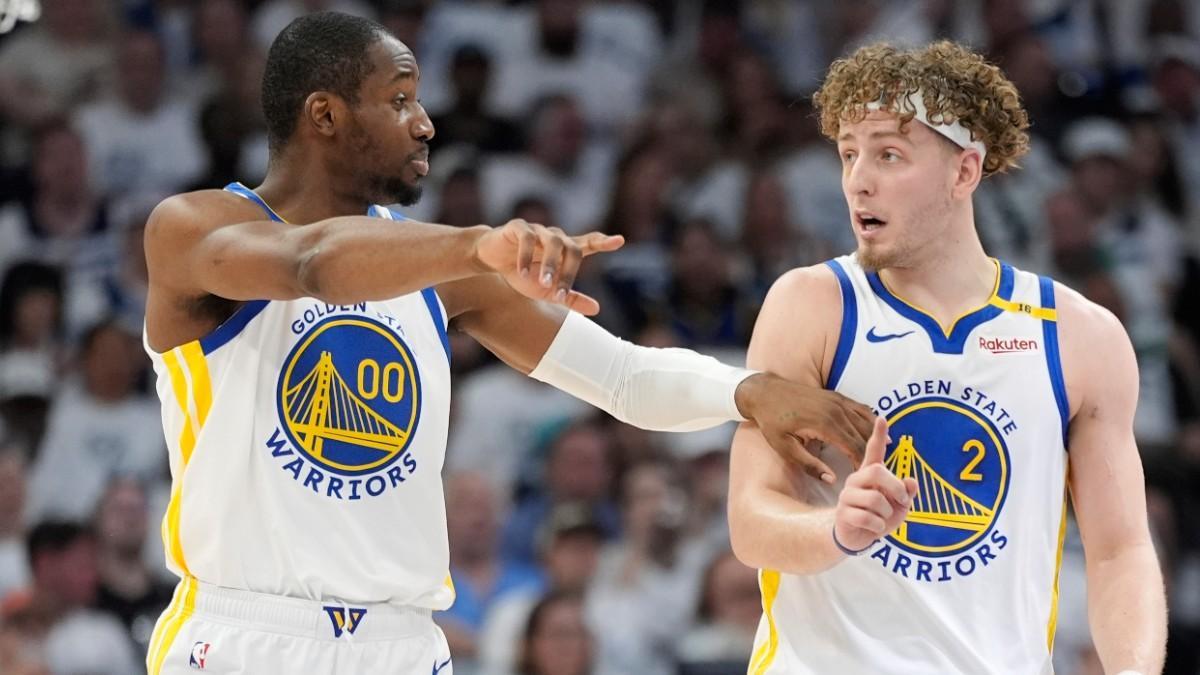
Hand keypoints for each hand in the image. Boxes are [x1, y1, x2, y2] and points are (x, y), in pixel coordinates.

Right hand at [473, 219, 623, 314]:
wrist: (491, 259)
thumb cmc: (524, 274)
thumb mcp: (548, 291)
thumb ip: (572, 298)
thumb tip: (598, 309)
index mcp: (564, 250)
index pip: (588, 243)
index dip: (603, 241)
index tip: (619, 240)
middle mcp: (554, 237)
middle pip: (572, 249)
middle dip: (569, 273)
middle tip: (560, 295)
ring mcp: (537, 230)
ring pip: (552, 241)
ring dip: (550, 264)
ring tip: (543, 284)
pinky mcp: (518, 228)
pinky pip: (526, 238)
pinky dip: (525, 256)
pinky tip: (522, 273)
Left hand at [735, 373, 875, 481]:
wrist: (765, 392)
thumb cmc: (771, 421)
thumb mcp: (784, 448)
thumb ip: (809, 465)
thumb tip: (832, 479)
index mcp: (825, 424)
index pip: (855, 448)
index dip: (863, 464)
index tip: (864, 478)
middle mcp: (836, 410)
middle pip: (865, 436)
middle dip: (872, 454)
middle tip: (875, 471)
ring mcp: (838, 401)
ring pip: (867, 422)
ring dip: (875, 439)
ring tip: (880, 456)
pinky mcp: (837, 396)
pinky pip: (862, 409)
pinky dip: (872, 422)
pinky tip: (878, 434)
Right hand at [833, 417, 918, 551]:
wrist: (857, 538)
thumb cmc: (879, 517)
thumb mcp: (899, 506)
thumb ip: (906, 493)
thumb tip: (911, 481)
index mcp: (870, 474)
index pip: (873, 450)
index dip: (878, 435)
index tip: (882, 417)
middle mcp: (856, 480)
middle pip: (877, 471)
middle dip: (896, 488)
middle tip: (903, 501)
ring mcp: (847, 495)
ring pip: (875, 499)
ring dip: (887, 514)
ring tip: (882, 519)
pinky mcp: (843, 513)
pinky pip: (868, 518)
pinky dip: (878, 527)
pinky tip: (875, 528)